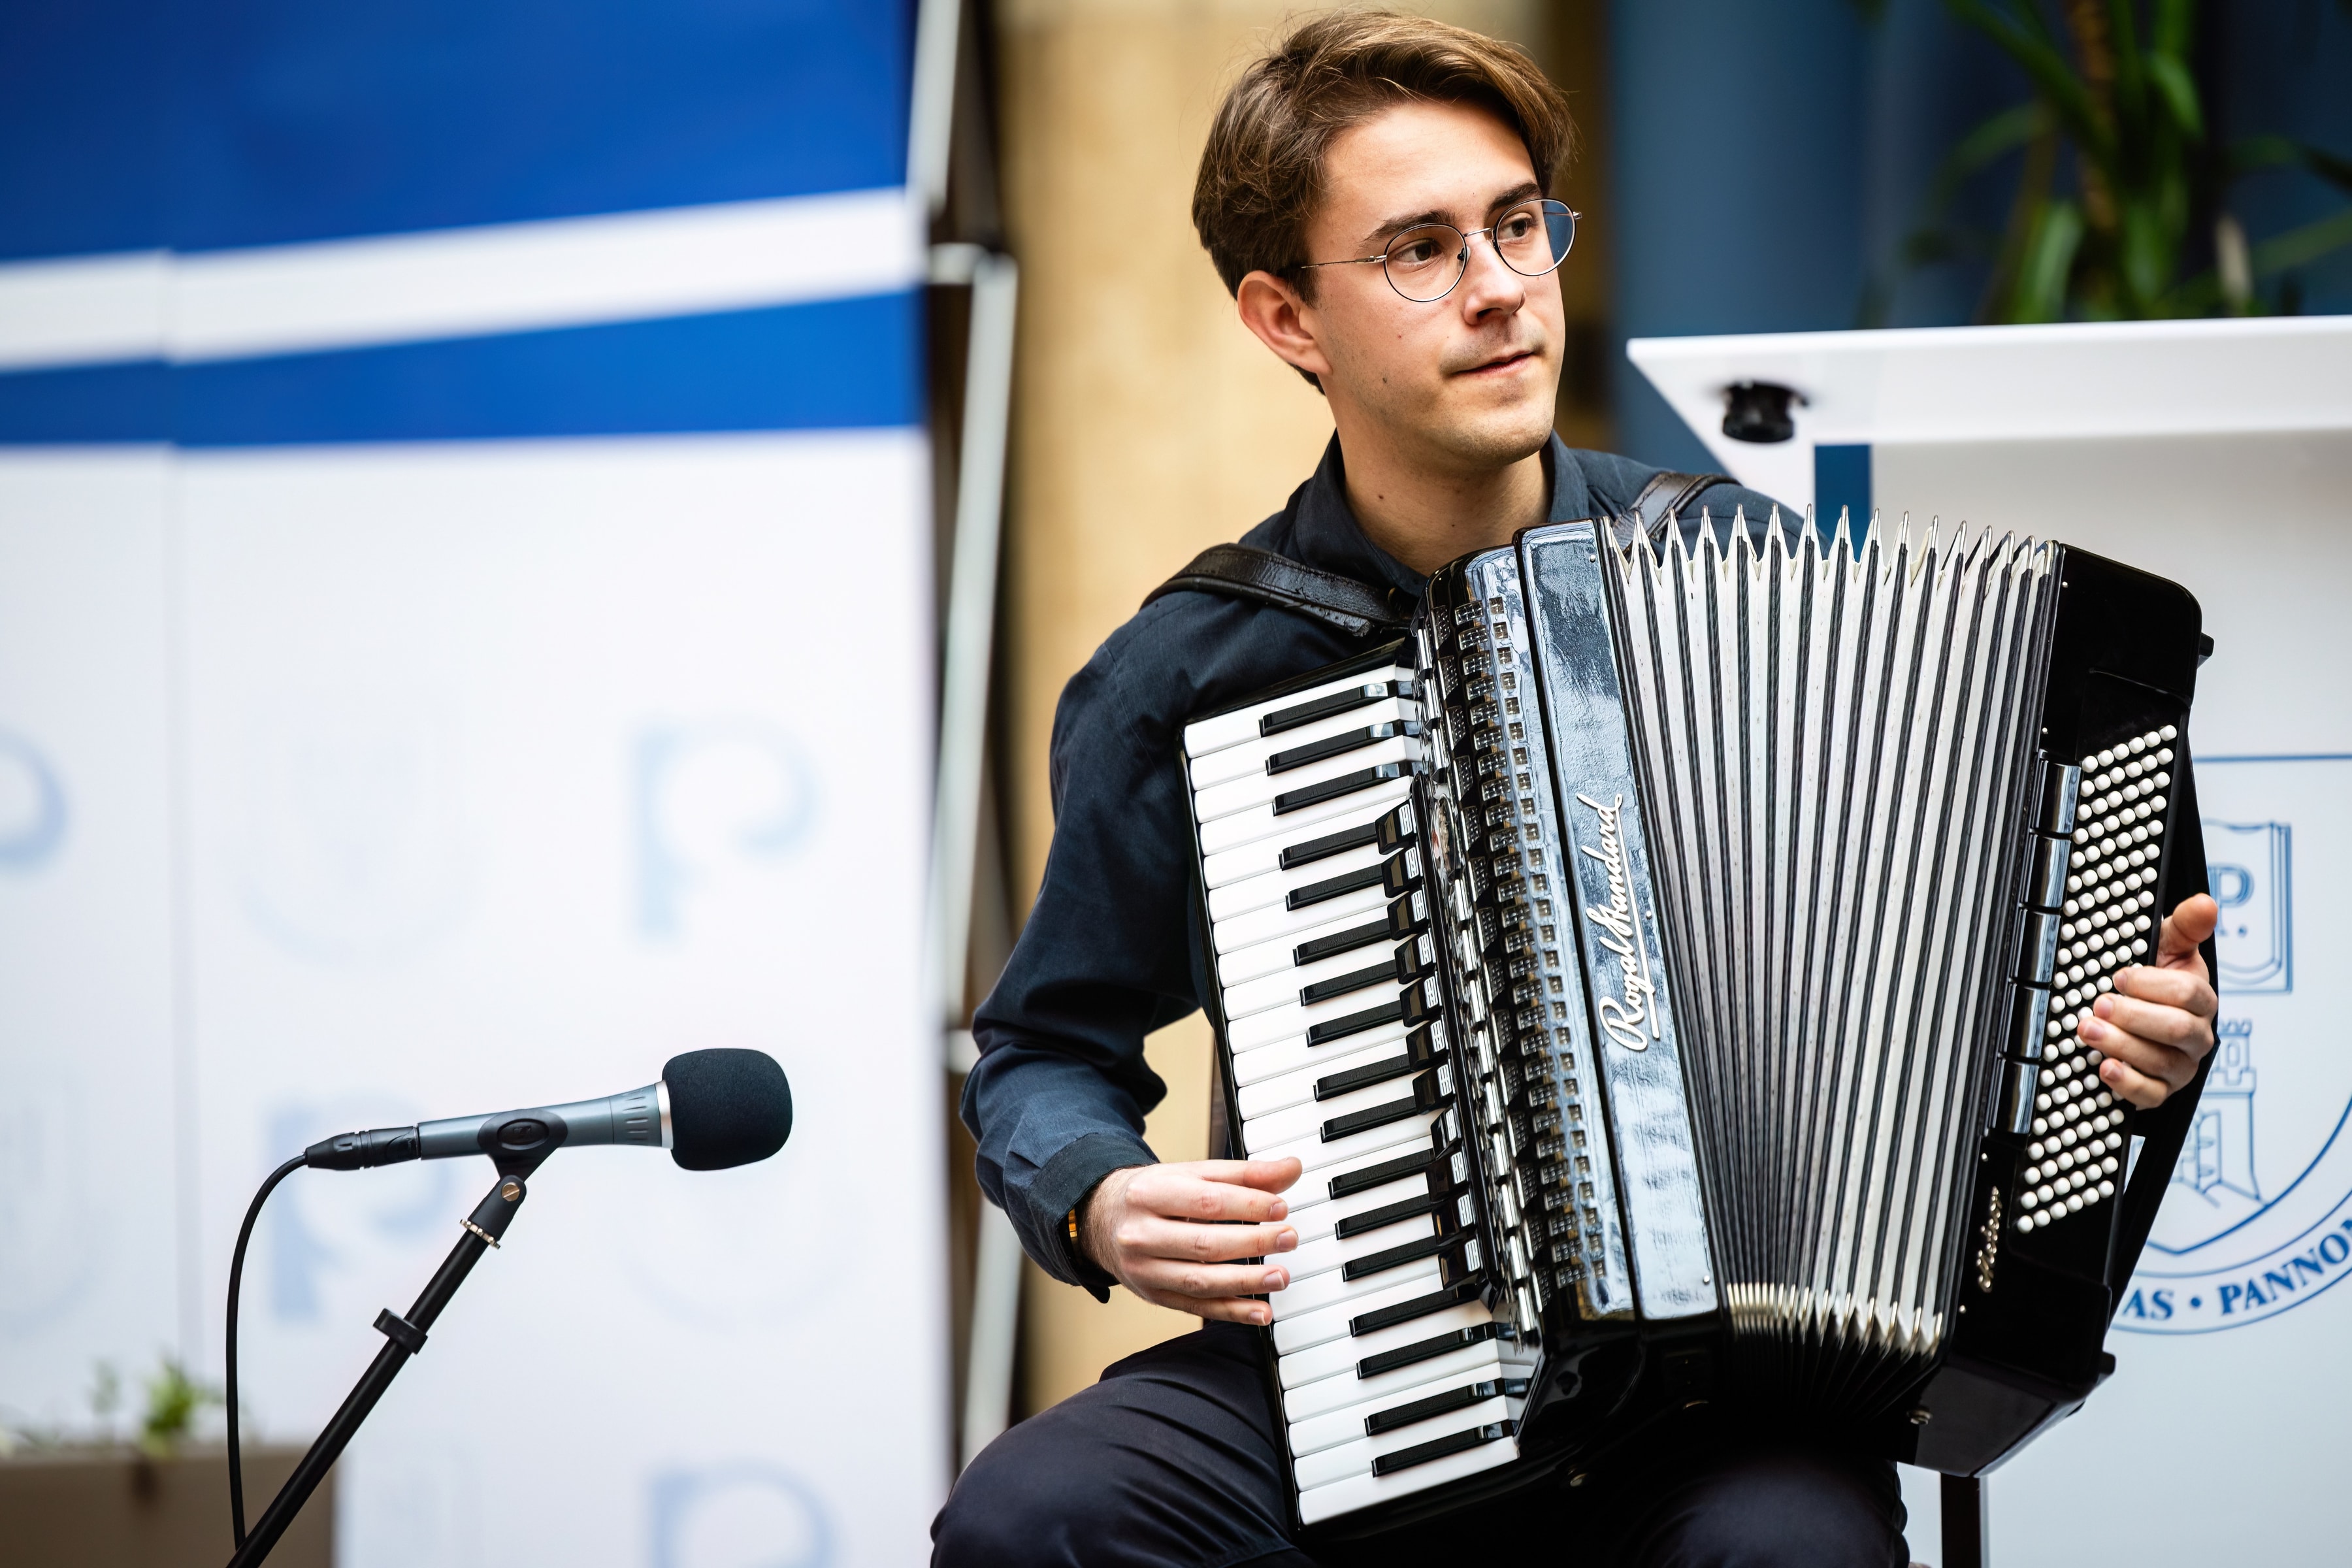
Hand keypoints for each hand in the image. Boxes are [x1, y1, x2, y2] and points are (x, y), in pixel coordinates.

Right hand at [1077, 1158, 1302, 1323]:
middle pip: (1204, 1243)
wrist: (1101, 1220)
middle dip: (1253, 1243)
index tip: (1281, 1207)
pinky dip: (1232, 1312)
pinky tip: (1260, 1311)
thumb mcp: (1191, 1174)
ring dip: (1246, 1282)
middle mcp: (1141, 1234)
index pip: (1206, 1202)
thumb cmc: (1154, 1194)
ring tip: (1281, 1276)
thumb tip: (1290, 1169)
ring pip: (1200, 1281)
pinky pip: (1196, 1307)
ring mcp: (1144, 1270)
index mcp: (1150, 1193)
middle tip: (1289, 1238)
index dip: (1247, 1205)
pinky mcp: (1154, 1296)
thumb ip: (1243, 1174)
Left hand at [2079, 893, 2219, 1108]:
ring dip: (2120, 1045)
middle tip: (2099, 1003)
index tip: (2121, 975)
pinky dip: (2127, 1083)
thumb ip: (2185, 926)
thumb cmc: (2153, 982)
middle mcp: (2196, 1035)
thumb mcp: (2166, 947)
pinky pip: (2151, 1095)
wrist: (2136, 1019)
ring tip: (2088, 1029)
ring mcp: (2181, 1066)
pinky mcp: (2162, 1091)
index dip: (2152, 984)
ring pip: (2161, 1062)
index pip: (2189, 994)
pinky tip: (2105, 1067)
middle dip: (2133, 1015)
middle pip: (2176, 1029)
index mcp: (2200, 999)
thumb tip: (2205, 903)